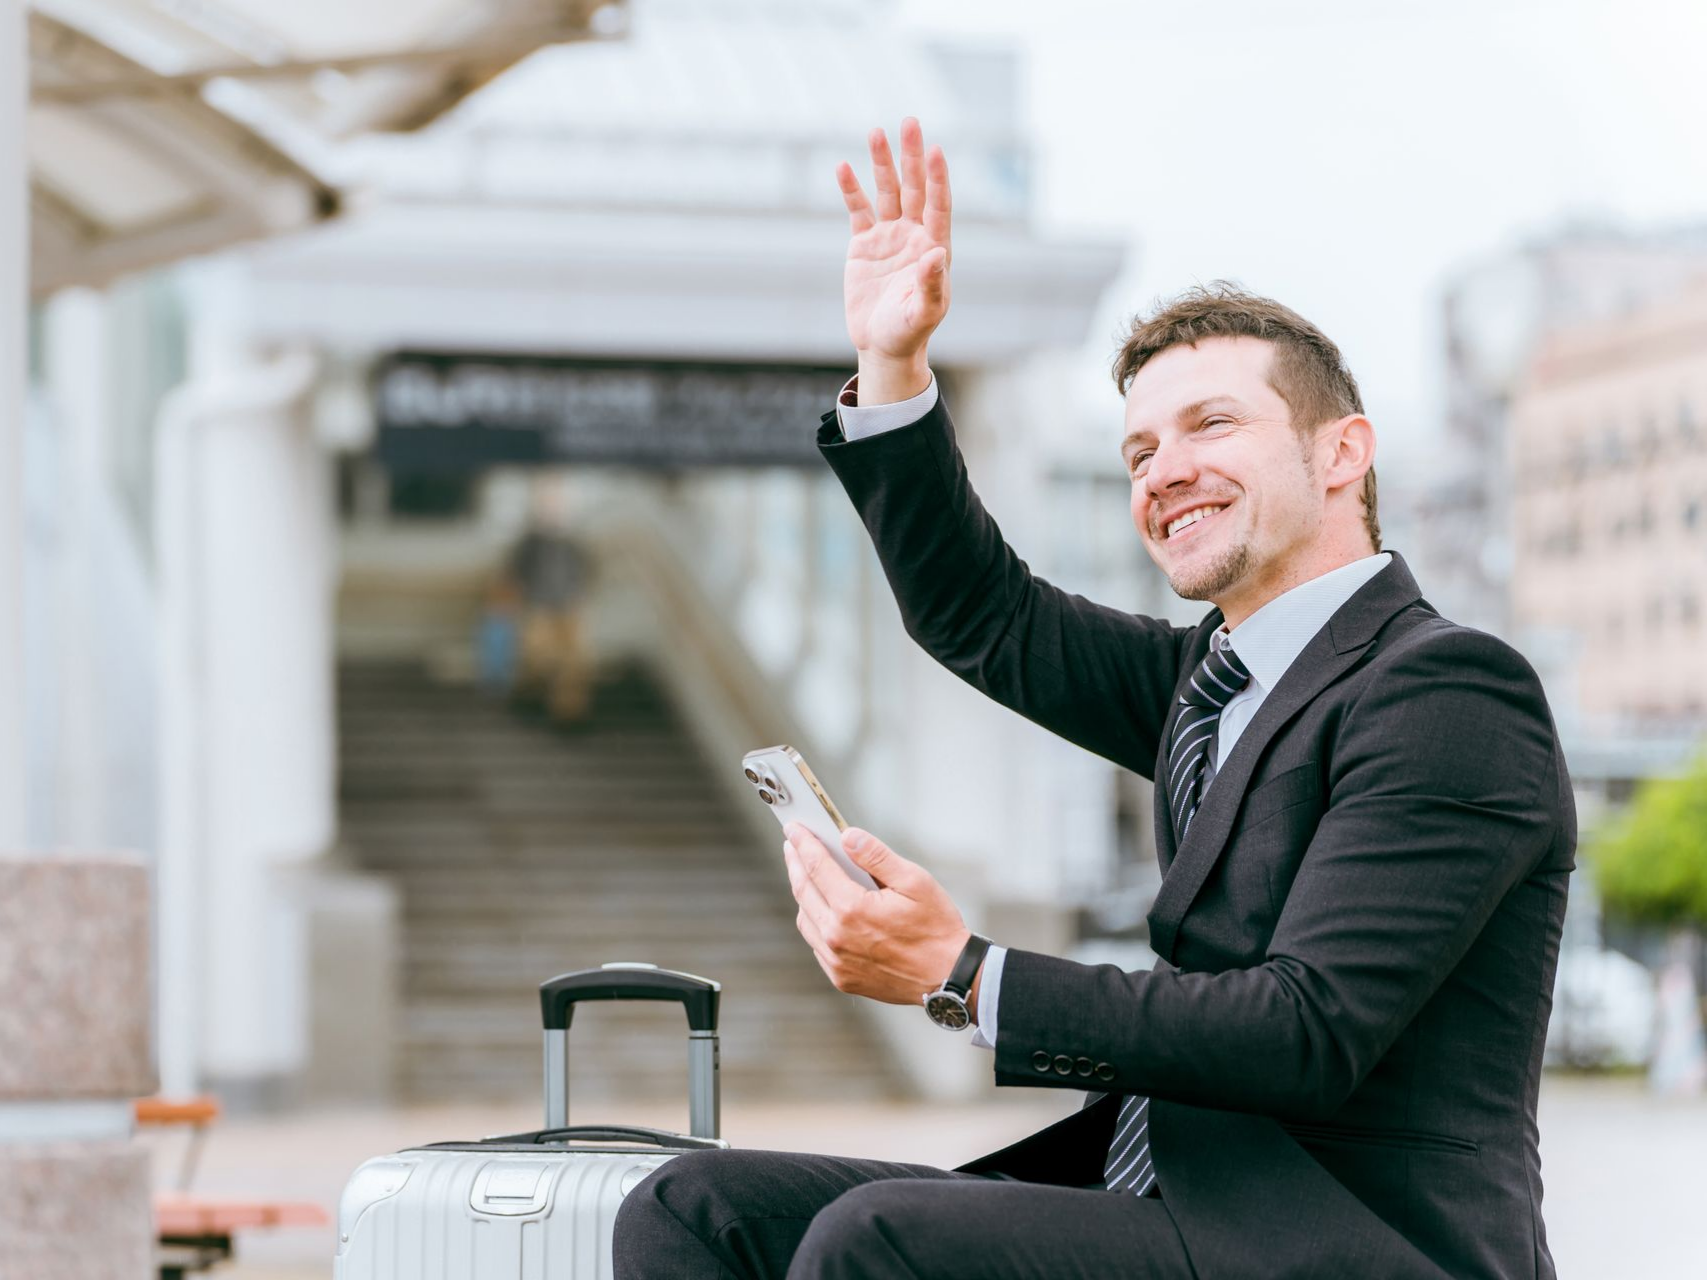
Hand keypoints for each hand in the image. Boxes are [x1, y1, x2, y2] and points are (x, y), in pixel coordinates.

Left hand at [782, 823, 969, 1006]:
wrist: (949, 977)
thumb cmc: (936, 928)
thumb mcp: (914, 881)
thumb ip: (876, 856)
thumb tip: (847, 836)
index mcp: (852, 909)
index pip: (817, 867)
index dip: (803, 843)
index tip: (793, 829)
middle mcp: (837, 937)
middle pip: (803, 892)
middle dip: (796, 864)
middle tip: (792, 845)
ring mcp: (837, 961)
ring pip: (805, 919)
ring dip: (803, 894)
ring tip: (806, 874)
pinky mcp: (841, 977)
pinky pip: (816, 944)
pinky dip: (815, 922)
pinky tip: (823, 910)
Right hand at [837, 118, 952, 403]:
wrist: (883, 345)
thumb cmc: (909, 332)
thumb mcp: (922, 312)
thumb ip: (931, 283)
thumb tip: (937, 253)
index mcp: (934, 247)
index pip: (938, 204)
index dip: (938, 178)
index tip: (935, 150)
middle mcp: (914, 235)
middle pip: (915, 187)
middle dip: (912, 156)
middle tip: (910, 122)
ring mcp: (889, 236)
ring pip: (887, 192)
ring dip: (882, 163)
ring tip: (876, 131)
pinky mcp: (864, 244)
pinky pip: (858, 210)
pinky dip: (851, 189)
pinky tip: (843, 166)